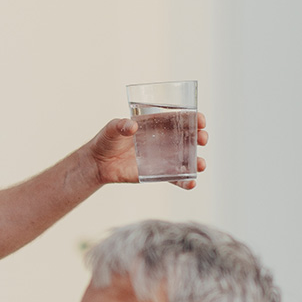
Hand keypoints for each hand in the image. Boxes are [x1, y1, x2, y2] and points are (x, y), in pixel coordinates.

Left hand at [87, 112, 209, 187]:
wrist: (98, 163)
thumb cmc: (106, 140)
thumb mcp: (112, 128)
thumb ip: (120, 126)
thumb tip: (132, 127)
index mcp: (155, 124)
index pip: (178, 118)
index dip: (192, 118)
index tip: (201, 120)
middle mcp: (163, 140)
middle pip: (187, 137)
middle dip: (199, 138)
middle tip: (203, 139)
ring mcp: (162, 158)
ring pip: (185, 159)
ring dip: (196, 161)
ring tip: (202, 165)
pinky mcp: (157, 173)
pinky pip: (175, 178)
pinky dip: (184, 181)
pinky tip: (192, 183)